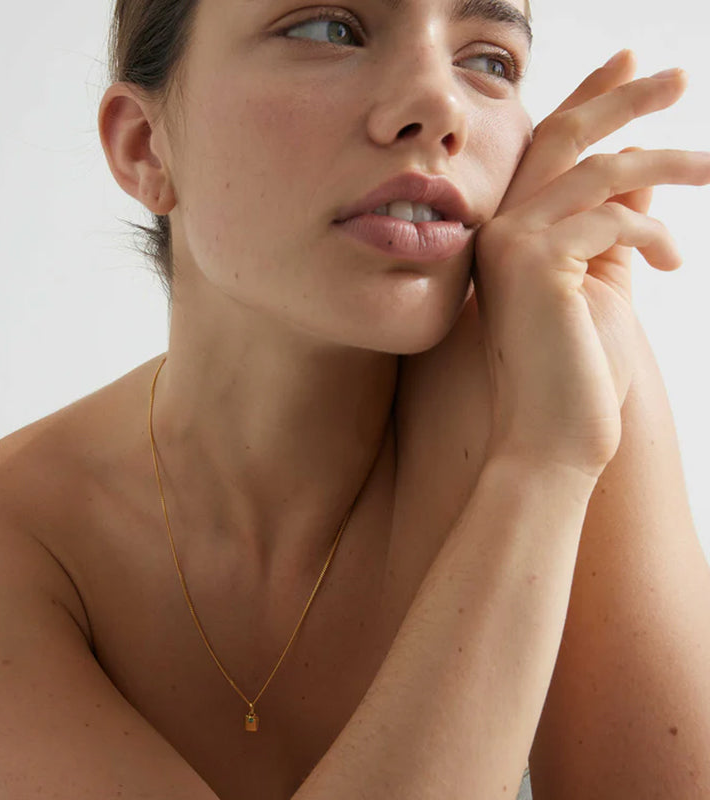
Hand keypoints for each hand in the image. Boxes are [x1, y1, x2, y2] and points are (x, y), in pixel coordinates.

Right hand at [471, 51, 709, 478]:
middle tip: (680, 76)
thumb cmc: (577, 371)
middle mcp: (497, 232)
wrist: (552, 434)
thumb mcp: (603, 282)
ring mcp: (509, 244)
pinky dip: (654, 234)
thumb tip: (643, 179)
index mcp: (507, 237)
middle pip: (562, 137)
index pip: (544, 153)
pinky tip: (672, 265)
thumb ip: (614, 226)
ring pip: (600, 170)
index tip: (627, 65)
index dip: (586, 101)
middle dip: (623, 97)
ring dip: (668, 162)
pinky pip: (614, 218)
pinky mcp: (534, 262)